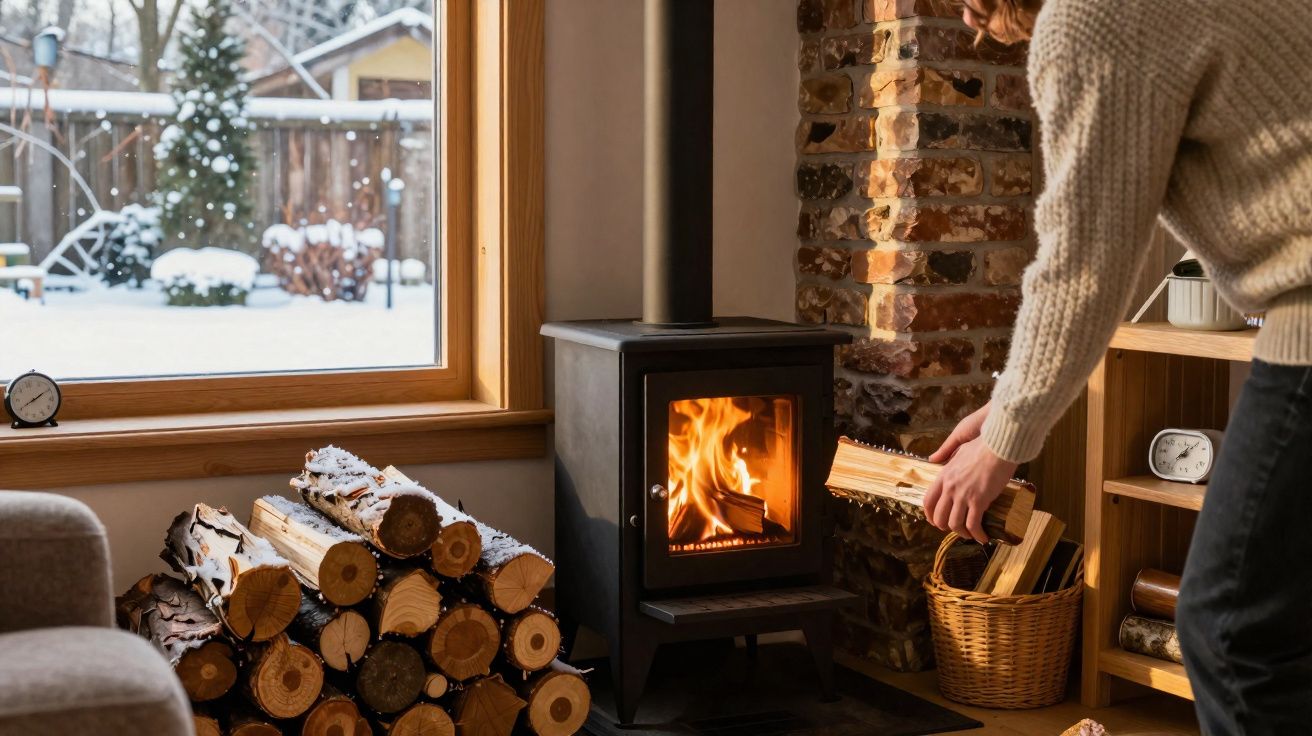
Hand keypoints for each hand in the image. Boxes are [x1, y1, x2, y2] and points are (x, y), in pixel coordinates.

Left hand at [923, 406, 1018, 544]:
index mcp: (943, 476)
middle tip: (956, 528)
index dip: (930, 515)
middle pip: (939, 516)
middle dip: (946, 527)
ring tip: (971, 534)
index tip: (935, 521)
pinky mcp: (979, 500)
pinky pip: (973, 524)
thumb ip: (945, 455)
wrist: (999, 446)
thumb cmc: (983, 445)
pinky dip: (977, 534)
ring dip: (962, 533)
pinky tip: (983, 537)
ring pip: (954, 524)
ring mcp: (963, 495)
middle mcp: (950, 487)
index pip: (928, 501)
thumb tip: (934, 458)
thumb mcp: (958, 449)